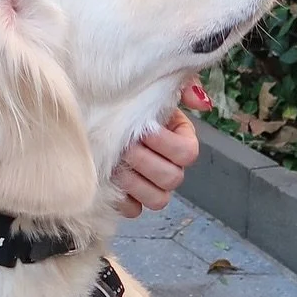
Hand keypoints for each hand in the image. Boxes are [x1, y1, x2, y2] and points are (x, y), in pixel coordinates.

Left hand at [111, 81, 206, 217]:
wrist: (97, 118)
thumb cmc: (129, 103)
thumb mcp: (155, 87)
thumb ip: (182, 86)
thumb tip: (200, 102)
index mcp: (182, 141)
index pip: (188, 153)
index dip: (166, 144)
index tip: (145, 130)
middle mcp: (171, 167)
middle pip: (172, 178)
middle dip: (146, 162)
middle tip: (126, 147)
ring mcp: (153, 187)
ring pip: (158, 199)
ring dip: (135, 182)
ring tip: (117, 164)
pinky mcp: (132, 201)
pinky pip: (134, 210)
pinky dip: (123, 199)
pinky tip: (111, 181)